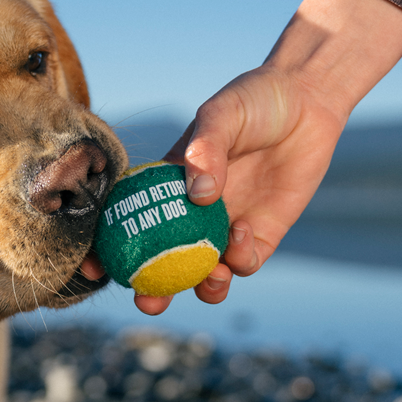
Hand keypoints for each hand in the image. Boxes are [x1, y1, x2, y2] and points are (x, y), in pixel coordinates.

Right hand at [133, 0, 401, 314]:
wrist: (308, 100)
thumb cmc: (254, 99)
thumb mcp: (222, 113)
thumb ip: (207, 150)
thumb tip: (198, 194)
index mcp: (166, 185)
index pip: (129, 222)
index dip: (109, 250)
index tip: (94, 268)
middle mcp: (191, 213)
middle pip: (163, 263)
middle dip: (153, 291)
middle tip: (150, 301)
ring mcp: (224, 228)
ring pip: (206, 274)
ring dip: (203, 287)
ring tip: (211, 277)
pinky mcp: (261, 235)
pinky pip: (245, 262)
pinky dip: (240, 259)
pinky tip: (240, 232)